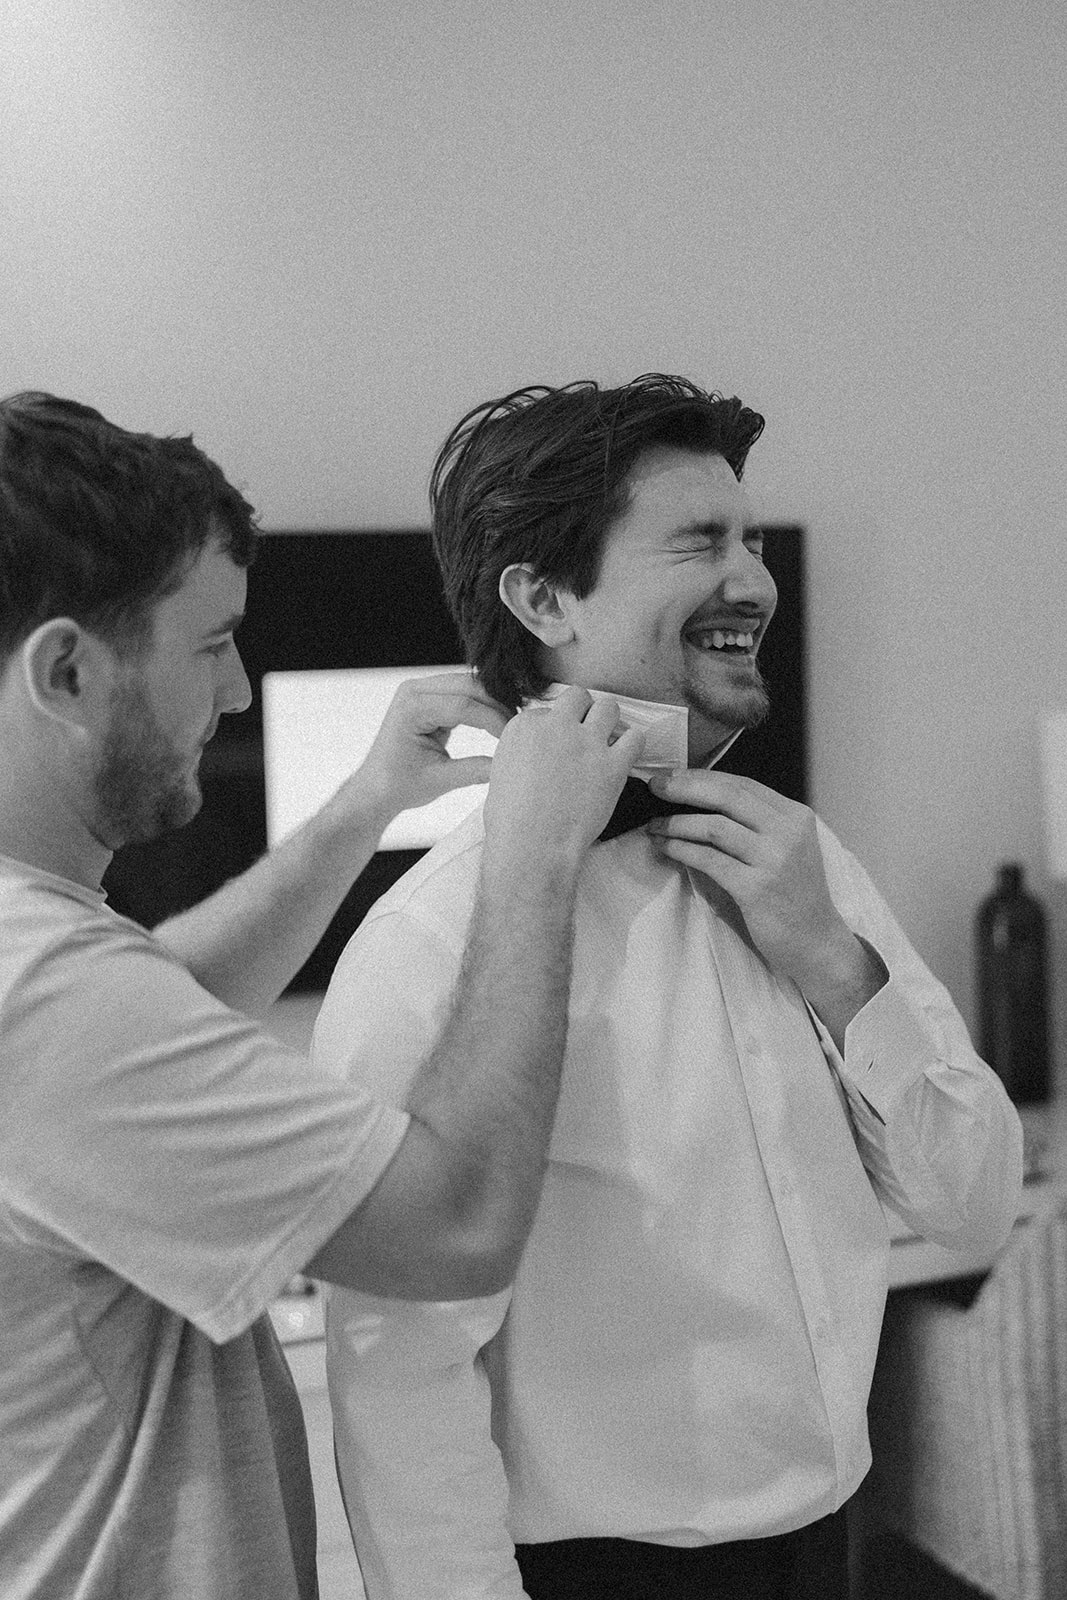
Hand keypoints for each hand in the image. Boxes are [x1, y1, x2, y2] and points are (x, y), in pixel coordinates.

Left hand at [350, 671, 509, 826]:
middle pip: (469, 686)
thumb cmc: (399, 786)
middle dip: (497, 705)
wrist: (376, 788)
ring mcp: (421, 690)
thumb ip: (475, 770)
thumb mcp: (439, 780)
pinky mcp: (430, 696)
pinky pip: (464, 692)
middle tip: (519, 729)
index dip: (493, 720)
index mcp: (411, 707)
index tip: (512, 739)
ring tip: (512, 727)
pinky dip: (483, 705)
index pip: (462, 705)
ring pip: (470, 685)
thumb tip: (508, 764)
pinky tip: (499, 722)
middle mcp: (414, 690)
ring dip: (493, 703)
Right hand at [483, 686, 643, 867]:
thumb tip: (537, 755)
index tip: (555, 747)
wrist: (532, 846)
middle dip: (582, 711)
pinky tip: (622, 757)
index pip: (546, 710)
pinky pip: (635, 738)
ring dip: (608, 720)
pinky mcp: (613, 764)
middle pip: (578, 697)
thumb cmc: (510, 820)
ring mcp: (587, 743)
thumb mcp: (501, 773)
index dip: (553, 728)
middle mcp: (556, 725)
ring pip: (609, 707)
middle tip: (583, 733)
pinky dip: (631, 744)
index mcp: (525, 726)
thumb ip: (522, 753)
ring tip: (605, 740)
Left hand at [646, 770, 884, 1041]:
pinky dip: (681, 850)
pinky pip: (709, 860)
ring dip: (677, 823)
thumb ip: (756, 824)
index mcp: (796, 816)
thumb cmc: (795, 896)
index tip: (673, 776)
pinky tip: (666, 848)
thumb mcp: (786, 848)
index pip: (743, 784)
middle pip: (727, 796)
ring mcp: (774, 859)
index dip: (703, 777)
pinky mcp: (756, 888)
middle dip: (685, 788)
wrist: (817, 942)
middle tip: (655, 787)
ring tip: (654, 825)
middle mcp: (788, 831)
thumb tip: (703, 801)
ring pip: (714, 827)